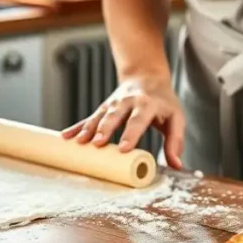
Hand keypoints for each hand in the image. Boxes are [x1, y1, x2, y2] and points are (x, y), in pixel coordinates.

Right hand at [60, 75, 185, 168]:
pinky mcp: (104, 107)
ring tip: (79, 142)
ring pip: (99, 116)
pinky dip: (77, 127)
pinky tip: (65, 137)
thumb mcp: (176, 118)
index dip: (131, 134)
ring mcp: (113, 103)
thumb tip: (176, 165)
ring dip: (88, 128)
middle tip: (97, 144)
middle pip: (114, 115)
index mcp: (147, 104)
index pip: (139, 119)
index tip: (124, 148)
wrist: (146, 77)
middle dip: (105, 129)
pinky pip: (89, 117)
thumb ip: (175, 141)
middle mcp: (128, 101)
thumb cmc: (163, 102)